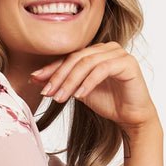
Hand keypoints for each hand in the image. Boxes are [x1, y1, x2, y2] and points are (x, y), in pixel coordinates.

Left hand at [30, 43, 158, 131]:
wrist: (131, 117)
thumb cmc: (109, 103)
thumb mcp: (78, 92)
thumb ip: (61, 82)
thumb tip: (34, 78)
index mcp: (95, 51)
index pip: (70, 57)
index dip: (51, 69)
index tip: (35, 80)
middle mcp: (107, 48)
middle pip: (76, 58)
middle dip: (59, 76)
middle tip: (47, 92)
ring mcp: (118, 53)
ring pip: (87, 63)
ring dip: (71, 81)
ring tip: (60, 97)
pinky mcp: (128, 63)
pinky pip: (102, 69)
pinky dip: (88, 83)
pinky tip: (79, 95)